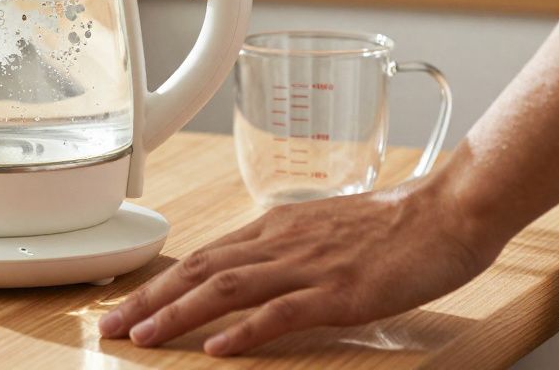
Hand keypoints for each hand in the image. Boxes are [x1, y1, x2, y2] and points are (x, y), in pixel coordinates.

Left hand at [97, 180, 505, 355]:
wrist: (448, 211)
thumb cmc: (394, 225)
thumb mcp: (323, 231)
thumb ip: (284, 249)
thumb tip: (250, 267)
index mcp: (274, 229)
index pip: (201, 256)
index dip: (158, 283)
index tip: (126, 305)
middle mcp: (280, 243)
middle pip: (198, 270)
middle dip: (148, 300)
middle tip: (109, 326)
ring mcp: (309, 267)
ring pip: (226, 288)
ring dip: (178, 314)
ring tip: (143, 338)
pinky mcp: (340, 291)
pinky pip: (283, 311)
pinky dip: (245, 330)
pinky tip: (218, 347)